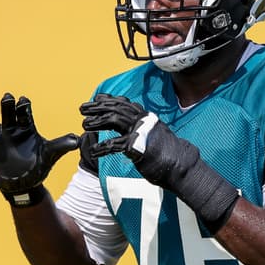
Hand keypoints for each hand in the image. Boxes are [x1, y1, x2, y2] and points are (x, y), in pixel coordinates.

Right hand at [0, 93, 78, 203]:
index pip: (24, 113)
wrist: (23, 183)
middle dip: (7, 106)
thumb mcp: (49, 155)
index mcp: (26, 127)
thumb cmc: (37, 165)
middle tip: (8, 98)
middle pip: (7, 113)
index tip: (23, 101)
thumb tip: (77, 140)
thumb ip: (61, 146)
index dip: (24, 107)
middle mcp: (10, 128)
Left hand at [79, 94, 239, 231]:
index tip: (97, 98)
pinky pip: (115, 145)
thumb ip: (140, 132)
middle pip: (116, 108)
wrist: (181, 165)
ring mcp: (141, 132)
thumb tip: (130, 134)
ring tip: (84, 125)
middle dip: (97, 107)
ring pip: (114, 119)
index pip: (124, 103)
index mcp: (146, 117)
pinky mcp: (138, 147)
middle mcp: (143, 121)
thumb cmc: (167, 154)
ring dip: (97, 121)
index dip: (109, 100)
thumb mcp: (152, 137)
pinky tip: (94, 151)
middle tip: (82, 109)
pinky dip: (103, 148)